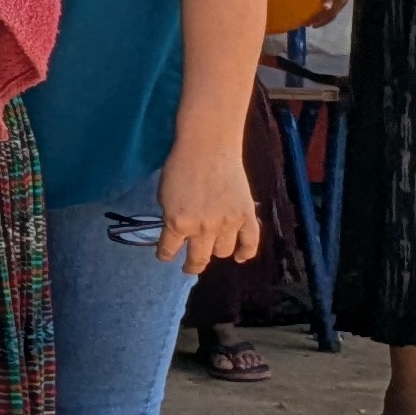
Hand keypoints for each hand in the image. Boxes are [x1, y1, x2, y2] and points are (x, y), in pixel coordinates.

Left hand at [157, 136, 261, 274]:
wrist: (208, 148)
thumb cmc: (180, 167)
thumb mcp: (164, 197)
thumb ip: (171, 218)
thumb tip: (176, 233)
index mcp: (177, 223)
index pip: (169, 250)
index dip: (165, 255)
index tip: (166, 257)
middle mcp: (203, 229)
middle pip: (199, 259)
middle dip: (192, 266)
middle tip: (189, 266)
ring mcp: (227, 224)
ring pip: (223, 252)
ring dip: (216, 251)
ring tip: (212, 247)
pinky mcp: (246, 217)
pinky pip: (250, 243)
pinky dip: (246, 253)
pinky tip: (240, 257)